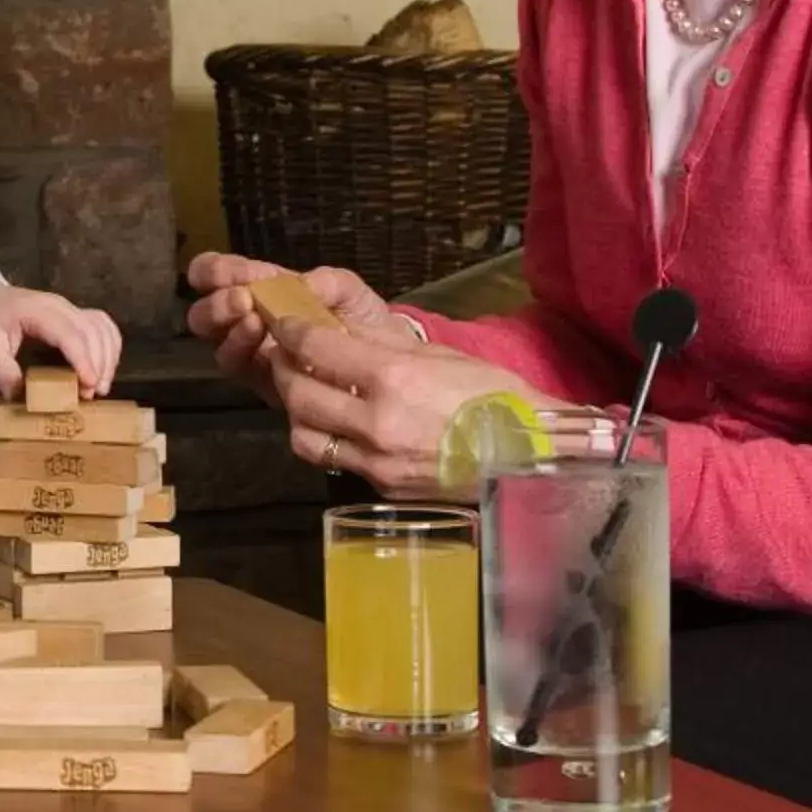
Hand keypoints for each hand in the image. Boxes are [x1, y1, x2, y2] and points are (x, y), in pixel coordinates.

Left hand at [0, 277, 122, 401]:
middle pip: (91, 331)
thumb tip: (21, 398)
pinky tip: (104, 368)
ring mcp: (67, 308)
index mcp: (36, 310)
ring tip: (100, 387)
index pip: (69, 333)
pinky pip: (100, 325)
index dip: (83, 359)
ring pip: (101, 327)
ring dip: (107, 356)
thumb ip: (2, 371)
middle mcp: (59, 305)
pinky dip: (108, 346)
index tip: (89, 385)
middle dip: (98, 364)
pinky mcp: (71, 314)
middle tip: (91, 396)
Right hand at [183, 252, 405, 393]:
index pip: (222, 277)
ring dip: (230, 329)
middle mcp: (250, 321)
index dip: (212, 272)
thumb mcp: (352, 293)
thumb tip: (304, 283)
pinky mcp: (266, 385)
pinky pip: (243, 371)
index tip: (217, 272)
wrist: (390, 367)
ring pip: (220, 345)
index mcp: (265, 291)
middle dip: (217, 304)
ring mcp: (255, 355)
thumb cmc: (365, 323)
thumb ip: (331, 282)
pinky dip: (248, 354)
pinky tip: (266, 347)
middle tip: (242, 299)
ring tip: (253, 320)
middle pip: (207, 316)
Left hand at [259, 310, 532, 494]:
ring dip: (295, 410)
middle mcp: (376, 422)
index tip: (283, 323)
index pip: (315, 349)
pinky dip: (323, 439)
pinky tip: (336, 424)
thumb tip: (337, 329)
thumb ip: (382, 344)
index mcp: (392, 378)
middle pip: (298, 394)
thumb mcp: (438, 355)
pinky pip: (334, 461)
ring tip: (306, 392)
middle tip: (284, 355)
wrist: (529, 453)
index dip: (290, 331)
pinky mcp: (382, 487)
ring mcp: (376, 461)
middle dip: (282, 368)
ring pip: (304, 435)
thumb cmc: (492, 396)